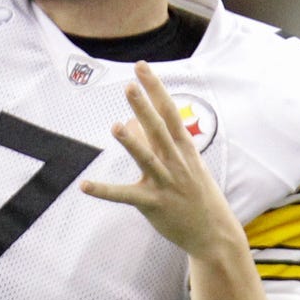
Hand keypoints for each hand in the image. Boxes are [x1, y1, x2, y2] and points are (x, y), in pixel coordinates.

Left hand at [79, 63, 246, 260]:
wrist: (214, 232)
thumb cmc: (196, 192)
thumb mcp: (184, 162)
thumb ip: (156, 141)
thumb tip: (129, 122)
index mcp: (184, 147)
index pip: (169, 111)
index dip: (155, 88)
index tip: (142, 68)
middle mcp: (176, 161)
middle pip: (158, 129)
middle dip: (145, 107)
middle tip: (130, 86)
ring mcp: (165, 182)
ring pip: (146, 159)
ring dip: (132, 143)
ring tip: (116, 126)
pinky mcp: (153, 204)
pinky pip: (126, 195)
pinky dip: (105, 191)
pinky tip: (84, 185)